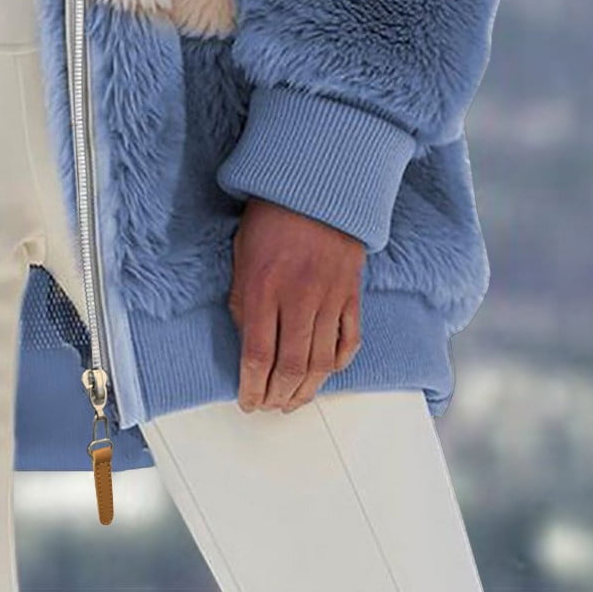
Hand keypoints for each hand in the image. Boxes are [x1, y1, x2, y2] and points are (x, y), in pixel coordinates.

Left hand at [229, 195, 364, 412]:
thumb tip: (250, 343)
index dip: (252, 387)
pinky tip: (326, 373)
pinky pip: (350, 341)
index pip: (258, 356)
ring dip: (306, 390)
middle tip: (269, 407)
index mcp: (263, 287)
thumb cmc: (271, 217)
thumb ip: (244, 301)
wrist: (315, 184)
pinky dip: (339, 364)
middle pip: (291, 367)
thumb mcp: (241, 254)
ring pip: (322, 363)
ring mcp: (329, 298)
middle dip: (278, 397)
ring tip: (293, 401)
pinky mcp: (352, 294)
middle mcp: (298, 298)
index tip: (247, 402)